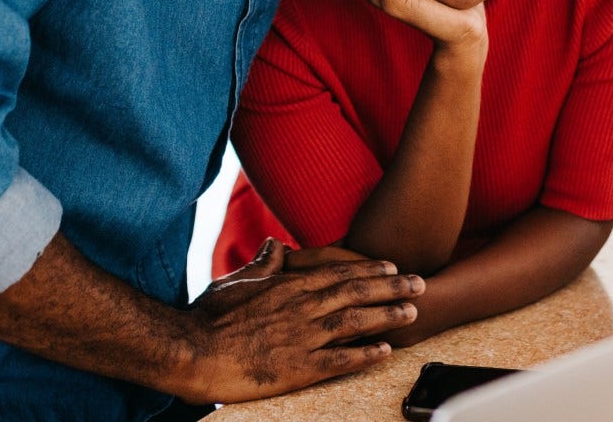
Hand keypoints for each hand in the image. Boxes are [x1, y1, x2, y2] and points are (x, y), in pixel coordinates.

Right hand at [179, 239, 426, 403]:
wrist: (193, 351)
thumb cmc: (209, 317)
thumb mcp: (236, 282)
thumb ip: (263, 265)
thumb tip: (277, 245)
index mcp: (288, 287)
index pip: (339, 274)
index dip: (369, 270)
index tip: (392, 267)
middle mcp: (302, 307)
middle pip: (356, 293)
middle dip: (392, 288)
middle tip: (419, 283)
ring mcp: (303, 337)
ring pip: (356, 322)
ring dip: (387, 316)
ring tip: (412, 313)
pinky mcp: (299, 368)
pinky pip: (340, 360)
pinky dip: (365, 354)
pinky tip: (385, 351)